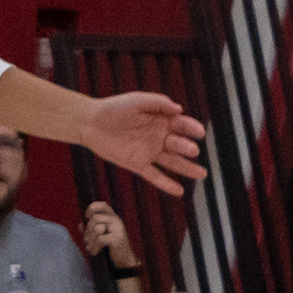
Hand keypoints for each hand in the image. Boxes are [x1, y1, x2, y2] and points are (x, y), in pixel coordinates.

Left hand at [75, 91, 207, 195]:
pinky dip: (166, 184)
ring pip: (172, 162)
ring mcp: (149, 152)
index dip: (191, 128)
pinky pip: (154, 176)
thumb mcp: (137, 101)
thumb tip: (179, 109)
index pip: (181, 125)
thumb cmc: (114, 108)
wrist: (91, 122)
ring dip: (186, 168)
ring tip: (201, 174)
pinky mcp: (138, 164)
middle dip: (186, 147)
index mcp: (161, 120)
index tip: (200, 132)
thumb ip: (158, 103)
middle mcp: (159, 137)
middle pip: (178, 145)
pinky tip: (179, 191)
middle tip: (192, 150)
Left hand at [79, 200, 136, 268]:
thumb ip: (90, 229)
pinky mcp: (117, 238)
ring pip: (97, 227)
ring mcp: (118, 229)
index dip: (91, 208)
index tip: (86, 218)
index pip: (102, 205)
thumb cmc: (110, 248)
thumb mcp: (100, 236)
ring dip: (90, 239)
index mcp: (113, 217)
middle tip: (86, 241)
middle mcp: (116, 221)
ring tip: (89, 247)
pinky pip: (100, 239)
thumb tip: (80, 225)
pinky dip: (94, 247)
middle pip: (95, 218)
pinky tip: (94, 252)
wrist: (124, 261)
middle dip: (87, 231)